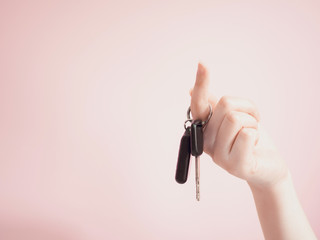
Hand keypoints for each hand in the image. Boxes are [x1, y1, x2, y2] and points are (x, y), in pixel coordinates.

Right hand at [190, 62, 287, 188]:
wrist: (266, 165)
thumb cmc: (249, 140)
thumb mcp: (233, 117)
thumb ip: (213, 104)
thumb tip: (190, 90)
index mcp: (204, 129)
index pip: (199, 103)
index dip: (201, 83)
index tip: (202, 63)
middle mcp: (207, 142)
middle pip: (226, 105)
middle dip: (247, 109)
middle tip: (252, 122)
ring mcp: (219, 156)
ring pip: (236, 118)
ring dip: (253, 122)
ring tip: (253, 134)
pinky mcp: (236, 165)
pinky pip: (247, 134)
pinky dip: (257, 134)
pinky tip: (255, 145)